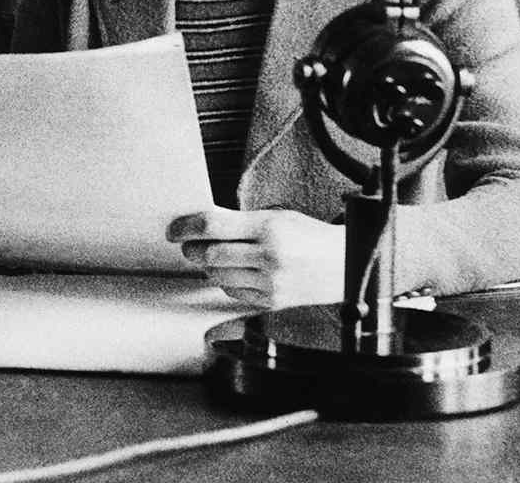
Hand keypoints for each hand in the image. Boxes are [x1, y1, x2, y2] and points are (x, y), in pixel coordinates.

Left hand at [166, 207, 344, 308]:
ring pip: (218, 277)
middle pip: (210, 254)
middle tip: (188, 244)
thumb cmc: (311, 238)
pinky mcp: (272, 302)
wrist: (346, 266)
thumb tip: (203, 225)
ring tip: (210, 257)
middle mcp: (269, 256)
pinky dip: (226, 283)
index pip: (212, 225)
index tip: (174, 229)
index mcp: (269, 228)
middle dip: (193, 249)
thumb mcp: (278, 218)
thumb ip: (242, 222)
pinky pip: (233, 294)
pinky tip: (232, 273)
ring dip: (207, 267)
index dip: (186, 227)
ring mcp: (270, 283)